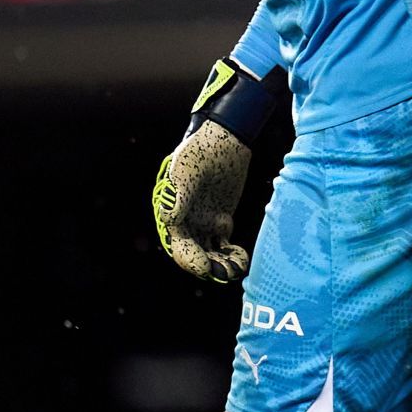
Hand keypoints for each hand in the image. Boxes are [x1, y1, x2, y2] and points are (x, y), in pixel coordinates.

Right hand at [153, 122, 251, 282]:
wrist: (226, 139)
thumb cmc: (202, 150)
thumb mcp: (188, 168)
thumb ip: (178, 192)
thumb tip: (170, 218)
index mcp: (172, 212)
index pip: (176, 244)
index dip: (188, 259)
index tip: (203, 266)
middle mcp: (185, 221)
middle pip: (192, 254)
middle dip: (207, 267)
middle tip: (225, 272)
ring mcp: (202, 222)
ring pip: (208, 253)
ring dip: (221, 265)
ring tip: (237, 266)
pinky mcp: (220, 220)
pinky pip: (223, 246)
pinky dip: (231, 256)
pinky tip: (241, 256)